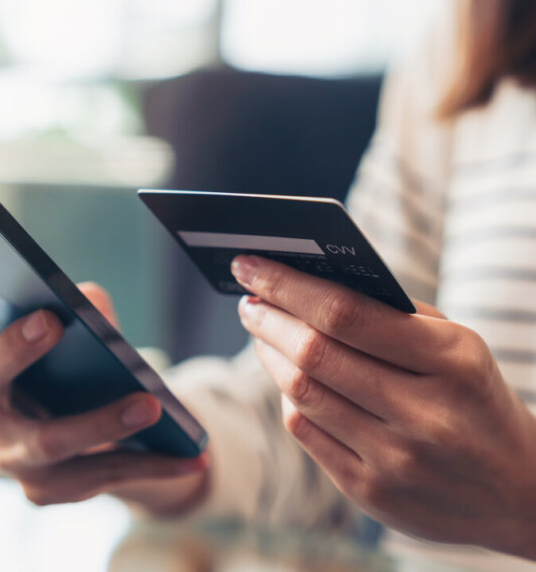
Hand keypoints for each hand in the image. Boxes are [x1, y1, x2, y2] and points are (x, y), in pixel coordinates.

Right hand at [0, 227, 208, 514]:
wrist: (107, 439)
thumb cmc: (79, 370)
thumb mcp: (80, 332)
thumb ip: (79, 308)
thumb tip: (88, 301)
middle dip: (12, 350)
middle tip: (50, 322)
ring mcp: (12, 455)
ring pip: (50, 439)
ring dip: (101, 420)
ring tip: (149, 404)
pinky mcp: (48, 490)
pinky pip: (99, 475)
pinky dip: (149, 463)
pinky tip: (192, 454)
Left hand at [232, 255, 535, 558]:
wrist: (519, 491)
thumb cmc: (474, 399)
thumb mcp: (456, 346)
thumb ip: (390, 316)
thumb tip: (306, 285)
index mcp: (451, 361)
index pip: (346, 312)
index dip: (288, 285)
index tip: (251, 265)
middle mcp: (423, 414)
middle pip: (314, 353)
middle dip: (267, 318)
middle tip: (248, 300)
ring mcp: (395, 459)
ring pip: (301, 393)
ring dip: (269, 355)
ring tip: (261, 331)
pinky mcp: (370, 492)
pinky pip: (305, 432)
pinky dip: (289, 398)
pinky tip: (288, 379)